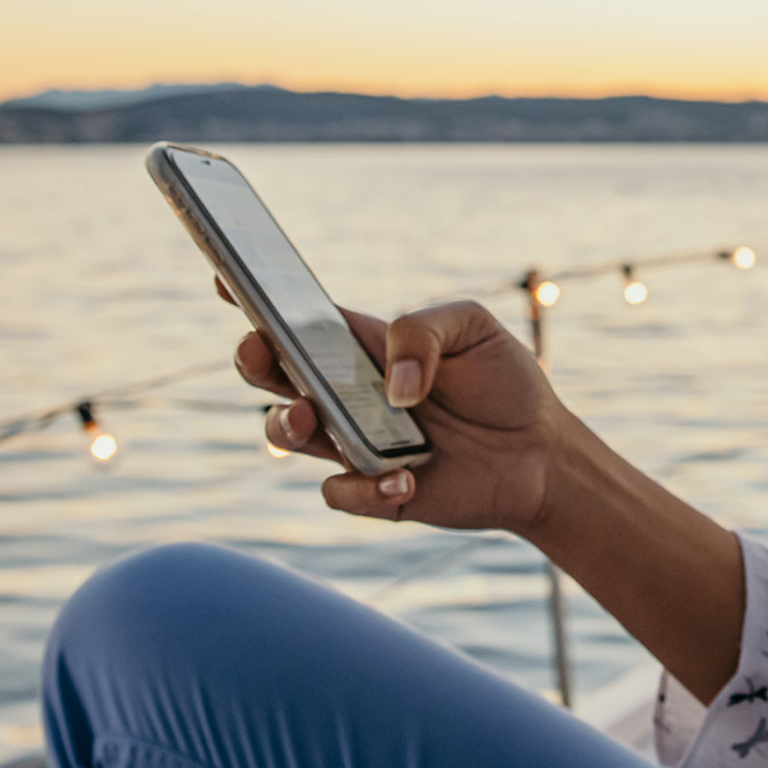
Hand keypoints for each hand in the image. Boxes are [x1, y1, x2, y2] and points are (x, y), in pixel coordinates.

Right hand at [225, 280, 563, 532]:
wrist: (543, 453)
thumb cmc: (504, 380)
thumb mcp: (473, 327)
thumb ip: (422, 331)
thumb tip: (391, 384)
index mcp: (360, 346)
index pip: (295, 319)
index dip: (254, 298)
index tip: (224, 276)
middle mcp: (346, 394)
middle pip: (272, 374)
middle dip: (253, 359)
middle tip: (259, 350)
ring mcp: (355, 444)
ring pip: (287, 433)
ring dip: (287, 425)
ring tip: (310, 417)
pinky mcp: (376, 492)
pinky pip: (340, 492)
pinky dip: (361, 487)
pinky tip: (405, 477)